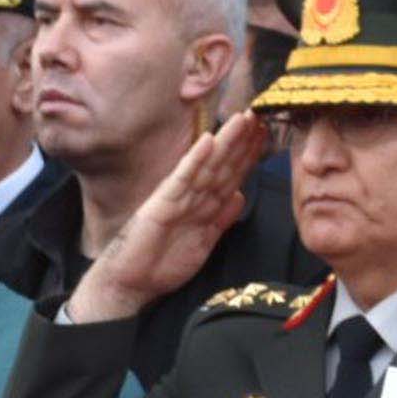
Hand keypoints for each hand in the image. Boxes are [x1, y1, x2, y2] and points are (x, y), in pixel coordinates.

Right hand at [68, 112, 269, 324]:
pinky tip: (207, 141)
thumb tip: (240, 196)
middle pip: (222, 164)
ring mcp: (177, 198)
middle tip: (259, 114)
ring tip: (241, 120)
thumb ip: (221, 219)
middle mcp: (192, 196)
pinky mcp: (161, 204)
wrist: (131, 283)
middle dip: (242, 141)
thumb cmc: (162, 265)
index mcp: (203, 205)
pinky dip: (195, 160)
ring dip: (225, 143)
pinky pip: (182, 179)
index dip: (248, 155)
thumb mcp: (204, 242)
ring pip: (207, 166)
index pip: (230, 175)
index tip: (265, 134)